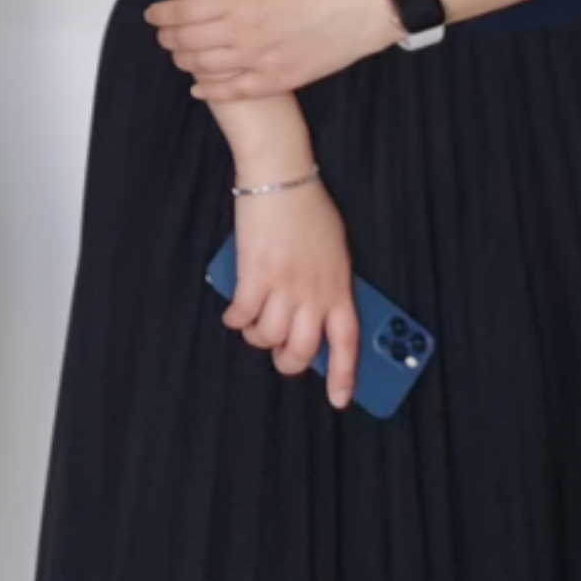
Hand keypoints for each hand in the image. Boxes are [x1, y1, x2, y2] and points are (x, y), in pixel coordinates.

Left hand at [147, 0, 399, 100]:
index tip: (153, 13)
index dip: (160, 14)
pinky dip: (208, 90)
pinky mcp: (275, 80)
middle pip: (185, 41)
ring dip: (184, 61)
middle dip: (167, 38)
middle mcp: (242, 32)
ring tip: (180, 54)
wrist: (359, 12)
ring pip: (202, 68)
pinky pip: (231, 91)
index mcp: (237, 0)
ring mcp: (258, 60)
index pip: (181, 11)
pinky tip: (198, 86)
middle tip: (164, 34)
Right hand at [223, 177, 361, 407]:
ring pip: (270, 336)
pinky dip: (236, 320)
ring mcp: (285, 285)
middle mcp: (315, 293)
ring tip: (253, 328)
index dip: (344, 375)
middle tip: (280, 357)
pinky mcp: (254, 274)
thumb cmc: (310, 211)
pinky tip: (234, 316)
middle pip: (303, 349)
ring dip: (258, 338)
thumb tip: (318, 313)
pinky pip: (243, 314)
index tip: (339, 400)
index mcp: (340, 288)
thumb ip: (330, 285)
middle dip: (289, 362)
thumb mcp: (335, 252)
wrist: (282, 180)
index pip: (347, 342)